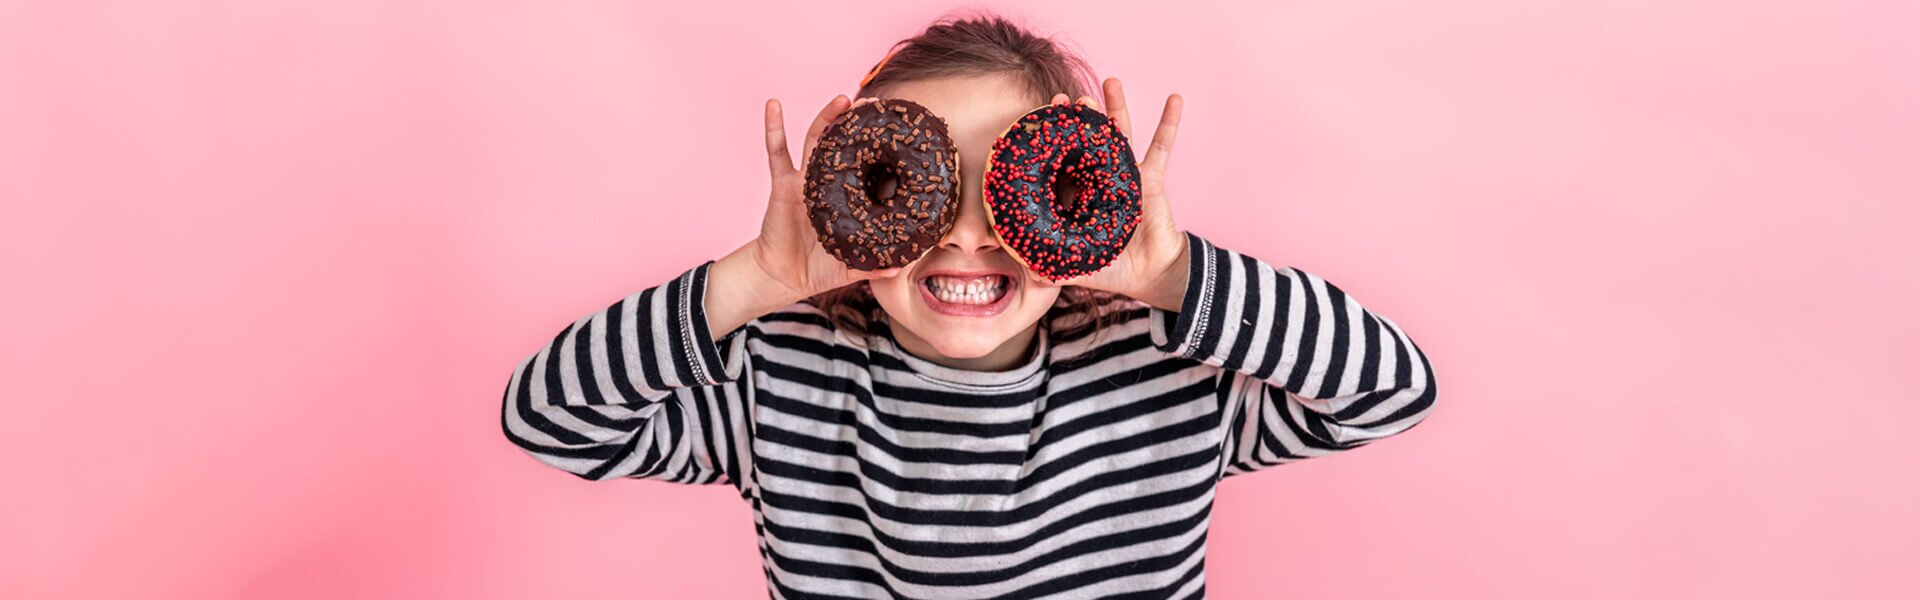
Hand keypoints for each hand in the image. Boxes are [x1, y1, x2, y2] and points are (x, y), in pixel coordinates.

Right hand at [750, 95, 904, 302]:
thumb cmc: (817, 268)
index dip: (882, 151)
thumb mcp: (850, 267)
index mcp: (847, 198)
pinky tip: (773, 104)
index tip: (899, 131)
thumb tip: (899, 269)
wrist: (783, 277)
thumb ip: (873, 265)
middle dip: (858, 123)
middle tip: (876, 105)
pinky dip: (773, 127)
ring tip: (843, 99)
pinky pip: (777, 153)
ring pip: (817, 140)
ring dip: (828, 117)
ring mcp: (805, 179)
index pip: (869, 168)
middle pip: (845, 145)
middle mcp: (828, 182)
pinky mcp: (783, 184)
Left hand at [1030, 78, 1189, 310]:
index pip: (1059, 163)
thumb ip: (1054, 267)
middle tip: (1067, 97)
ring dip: (1116, 107)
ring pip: (1120, 135)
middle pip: (1086, 141)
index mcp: (1078, 196)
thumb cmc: (1113, 268)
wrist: (1151, 275)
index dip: (1051, 144)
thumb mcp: (1078, 267)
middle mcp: (1099, 179)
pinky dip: (1168, 123)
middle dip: (1078, 119)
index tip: (1040, 121)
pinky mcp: (1152, 177)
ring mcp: (1126, 174)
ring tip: (1110, 81)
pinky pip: (1162, 147)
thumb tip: (1029, 274)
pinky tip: (1174, 98)